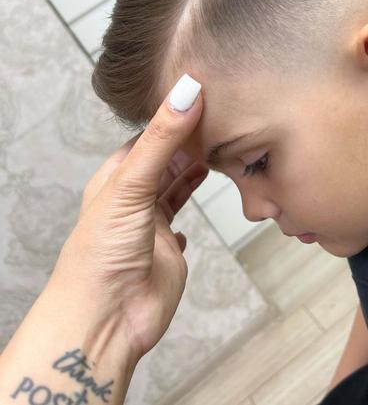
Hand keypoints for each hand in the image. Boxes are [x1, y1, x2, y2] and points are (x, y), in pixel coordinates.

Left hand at [47, 76, 207, 359]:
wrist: (108, 319)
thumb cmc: (103, 252)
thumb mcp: (132, 185)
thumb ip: (163, 139)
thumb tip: (187, 90)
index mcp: (116, 176)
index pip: (149, 136)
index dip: (174, 117)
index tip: (203, 96)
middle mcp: (133, 197)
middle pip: (166, 160)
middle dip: (191, 143)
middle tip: (222, 123)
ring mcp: (151, 223)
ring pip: (176, 188)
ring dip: (194, 171)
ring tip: (221, 150)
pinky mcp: (168, 248)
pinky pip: (181, 221)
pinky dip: (191, 210)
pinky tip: (200, 200)